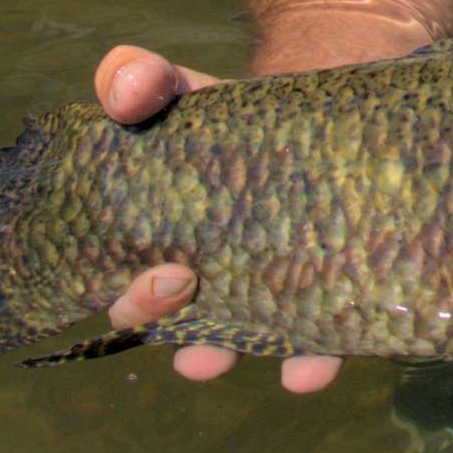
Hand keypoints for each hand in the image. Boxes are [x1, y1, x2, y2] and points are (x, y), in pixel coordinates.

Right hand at [93, 44, 341, 391]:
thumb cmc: (239, 113)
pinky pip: (308, 348)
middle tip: (177, 281)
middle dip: (157, 314)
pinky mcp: (319, 303)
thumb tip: (123, 86)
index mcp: (156, 238)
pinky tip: (305, 372)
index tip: (157, 270)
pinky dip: (305, 365)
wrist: (332, 121)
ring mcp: (259, 294)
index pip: (119, 278)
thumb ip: (142, 80)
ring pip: (229, 343)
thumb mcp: (184, 88)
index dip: (129, 296)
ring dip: (216, 355)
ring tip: (212, 357)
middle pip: (164, 317)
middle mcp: (199, 279)